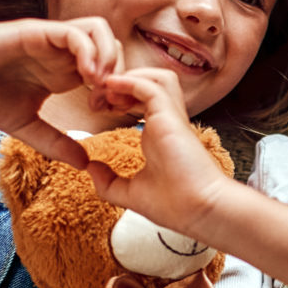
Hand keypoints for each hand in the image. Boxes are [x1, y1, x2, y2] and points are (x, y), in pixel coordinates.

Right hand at [0, 18, 122, 168]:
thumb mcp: (26, 126)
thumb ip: (55, 142)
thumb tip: (84, 164)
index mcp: (63, 72)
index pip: (107, 68)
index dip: (115, 89)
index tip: (105, 113)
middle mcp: (61, 53)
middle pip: (112, 46)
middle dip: (118, 73)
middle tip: (105, 100)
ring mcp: (51, 40)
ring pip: (99, 31)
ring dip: (107, 57)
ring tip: (97, 86)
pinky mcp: (37, 32)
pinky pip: (75, 32)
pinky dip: (88, 51)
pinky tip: (84, 76)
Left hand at [85, 68, 235, 240]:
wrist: (198, 211)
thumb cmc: (175, 206)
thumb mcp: (131, 193)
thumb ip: (109, 181)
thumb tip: (90, 168)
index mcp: (159, 134)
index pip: (142, 100)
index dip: (119, 97)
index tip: (98, 109)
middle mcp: (166, 122)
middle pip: (150, 82)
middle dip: (121, 83)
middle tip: (98, 97)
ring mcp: (170, 117)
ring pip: (157, 77)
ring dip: (130, 77)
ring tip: (107, 90)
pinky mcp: (170, 116)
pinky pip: (150, 86)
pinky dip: (130, 81)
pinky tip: (111, 87)